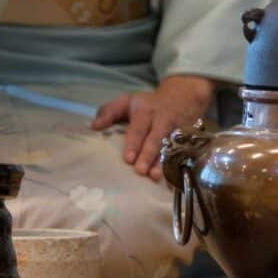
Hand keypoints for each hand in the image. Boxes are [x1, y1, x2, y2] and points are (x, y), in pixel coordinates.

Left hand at [92, 75, 213, 180]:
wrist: (182, 96)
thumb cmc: (146, 104)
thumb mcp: (126, 101)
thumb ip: (108, 112)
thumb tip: (94, 126)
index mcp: (142, 109)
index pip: (135, 125)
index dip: (132, 141)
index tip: (127, 158)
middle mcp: (158, 118)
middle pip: (152, 137)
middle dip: (146, 154)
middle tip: (139, 170)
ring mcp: (173, 128)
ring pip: (166, 146)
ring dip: (160, 162)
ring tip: (153, 177)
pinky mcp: (184, 137)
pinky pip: (180, 152)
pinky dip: (175, 166)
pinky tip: (171, 180)